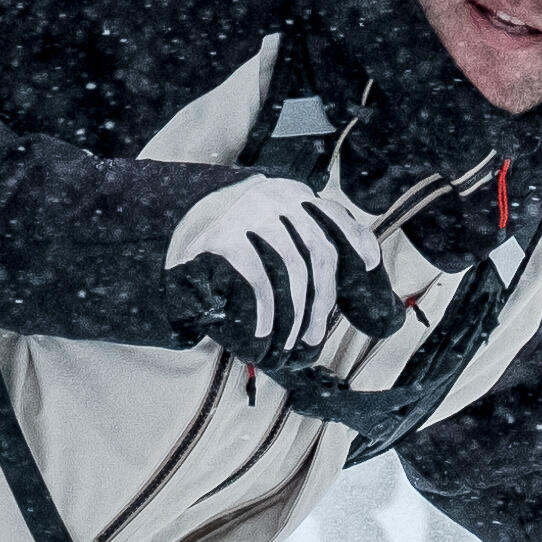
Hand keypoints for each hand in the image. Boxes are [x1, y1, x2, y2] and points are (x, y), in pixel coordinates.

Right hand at [164, 172, 380, 370]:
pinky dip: (267, 313)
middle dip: (322, 303)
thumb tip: (373, 283)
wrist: (168, 228)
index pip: (334, 217)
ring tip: (287, 344)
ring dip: (295, 315)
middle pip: (319, 253)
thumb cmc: (232, 244)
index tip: (371, 264)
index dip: (356, 241)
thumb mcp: (271, 231)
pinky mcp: (224, 238)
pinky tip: (264, 336)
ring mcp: (250, 216)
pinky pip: (258, 279)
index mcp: (292, 197)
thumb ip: (309, 247)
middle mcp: (276, 200)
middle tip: (312, 338)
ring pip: (292, 268)